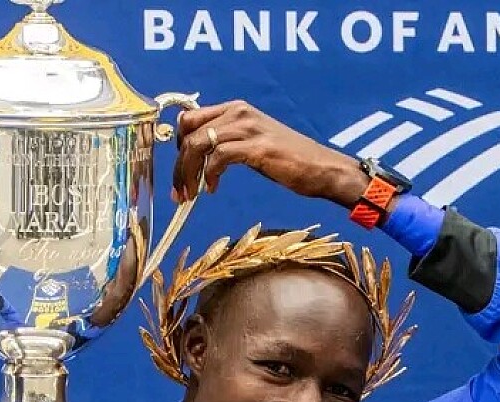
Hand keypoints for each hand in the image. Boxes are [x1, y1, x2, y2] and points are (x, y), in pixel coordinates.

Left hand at [172, 100, 367, 207]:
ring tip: (190, 194)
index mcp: (236, 109)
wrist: (322, 168)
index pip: (189, 118)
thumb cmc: (288, 160)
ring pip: (198, 144)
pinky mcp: (257, 147)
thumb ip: (228, 141)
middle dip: (178, 165)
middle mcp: (239, 113)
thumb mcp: (252, 143)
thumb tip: (200, 156)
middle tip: (179, 191)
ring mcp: (248, 128)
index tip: (180, 170)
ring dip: (188, 173)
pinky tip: (213, 189)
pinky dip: (210, 175)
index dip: (177, 145)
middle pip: (189, 132)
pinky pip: (218, 157)